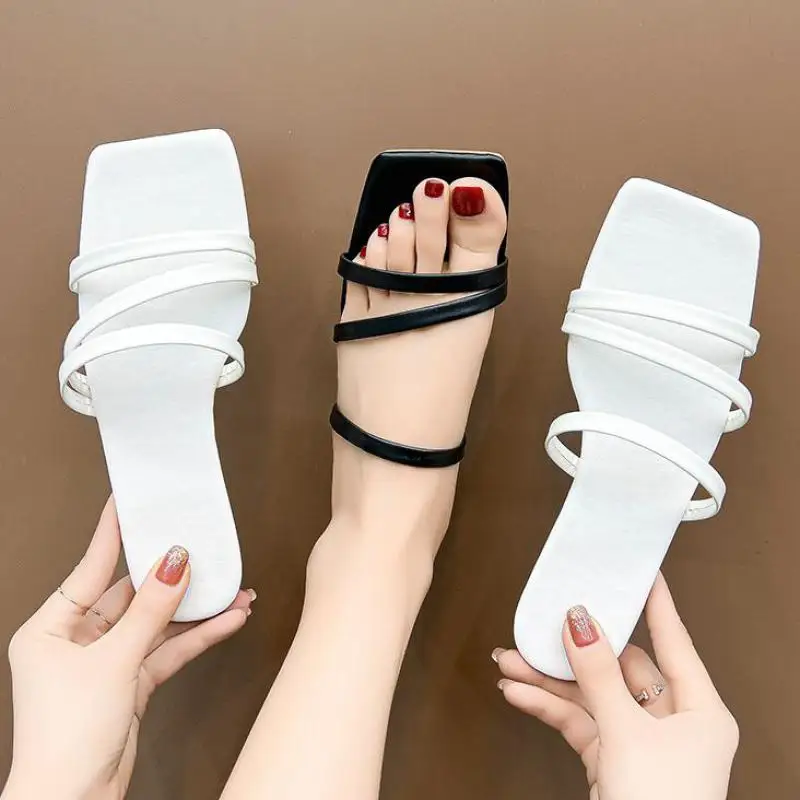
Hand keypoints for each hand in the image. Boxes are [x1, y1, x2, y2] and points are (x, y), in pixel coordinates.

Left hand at [2, 497, 254, 799]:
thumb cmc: (64, 740)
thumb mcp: (112, 662)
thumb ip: (150, 611)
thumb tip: (173, 563)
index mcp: (51, 628)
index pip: (91, 567)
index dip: (113, 533)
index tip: (128, 501)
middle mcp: (77, 641)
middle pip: (133, 595)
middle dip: (173, 577)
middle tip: (200, 548)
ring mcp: (106, 662)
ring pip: (158, 622)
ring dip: (195, 609)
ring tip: (232, 588)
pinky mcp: (130, 683)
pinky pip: (169, 649)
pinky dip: (198, 636)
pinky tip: (227, 620)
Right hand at [495, 574, 738, 799]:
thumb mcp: (628, 733)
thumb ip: (600, 676)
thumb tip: (581, 624)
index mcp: (700, 711)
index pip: (674, 642)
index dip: (656, 605)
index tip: (642, 573)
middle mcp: (673, 724)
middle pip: (619, 668)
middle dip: (575, 650)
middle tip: (548, 623)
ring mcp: (640, 743)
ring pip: (591, 696)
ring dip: (550, 679)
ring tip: (514, 658)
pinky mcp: (612, 762)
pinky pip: (578, 722)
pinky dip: (548, 707)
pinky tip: (520, 692)